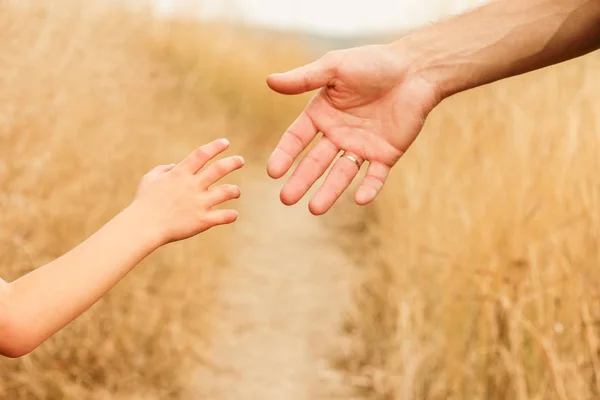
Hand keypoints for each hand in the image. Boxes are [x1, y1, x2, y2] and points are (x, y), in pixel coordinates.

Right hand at [131, 139, 243, 244]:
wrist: (143, 226)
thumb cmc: (144, 202)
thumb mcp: (149, 179)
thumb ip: (163, 169)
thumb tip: (174, 166)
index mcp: (180, 174)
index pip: (202, 154)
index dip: (215, 146)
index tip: (225, 142)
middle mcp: (192, 185)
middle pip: (219, 169)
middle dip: (233, 162)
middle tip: (241, 160)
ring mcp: (199, 203)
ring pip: (227, 192)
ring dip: (235, 191)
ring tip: (237, 192)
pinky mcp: (203, 220)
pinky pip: (224, 216)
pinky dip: (232, 215)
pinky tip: (233, 214)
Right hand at [266, 44, 440, 214]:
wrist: (416, 69)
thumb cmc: (374, 63)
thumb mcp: (335, 67)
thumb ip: (304, 78)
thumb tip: (269, 81)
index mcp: (322, 114)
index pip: (297, 139)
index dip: (284, 155)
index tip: (273, 172)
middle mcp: (338, 134)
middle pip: (315, 162)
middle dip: (301, 181)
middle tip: (286, 199)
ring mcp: (361, 147)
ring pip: (341, 174)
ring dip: (329, 192)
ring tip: (314, 209)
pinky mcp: (385, 155)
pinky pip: (375, 176)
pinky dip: (369, 188)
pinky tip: (360, 199)